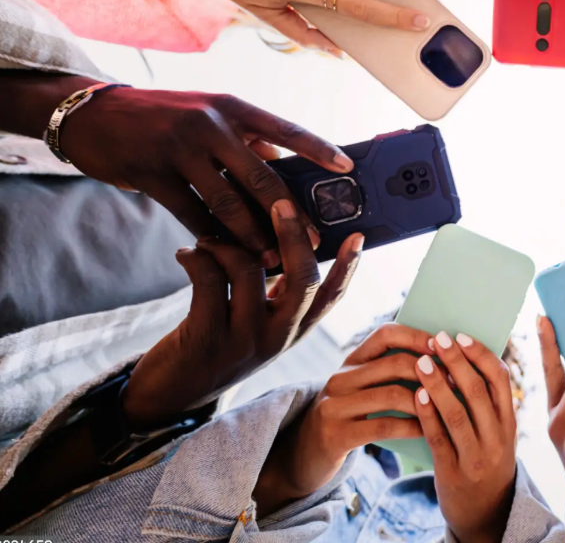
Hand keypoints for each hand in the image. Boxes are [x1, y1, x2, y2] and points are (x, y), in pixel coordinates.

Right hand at [62, 84, 348, 265]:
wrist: (92, 113)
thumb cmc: (162, 116)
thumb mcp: (207, 114)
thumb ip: (244, 140)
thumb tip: (284, 167)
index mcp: (231, 107)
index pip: (285, 128)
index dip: (318, 148)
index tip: (347, 167)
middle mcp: (209, 124)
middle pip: (260, 177)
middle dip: (289, 214)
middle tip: (310, 241)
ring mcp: (179, 149)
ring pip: (227, 203)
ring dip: (252, 237)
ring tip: (270, 260)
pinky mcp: (151, 174)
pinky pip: (190, 214)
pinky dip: (210, 237)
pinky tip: (224, 253)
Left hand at [123, 200, 362, 429]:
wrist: (167, 398)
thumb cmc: (211, 351)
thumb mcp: (255, 329)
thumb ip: (276, 298)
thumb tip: (290, 248)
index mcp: (291, 332)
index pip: (331, 297)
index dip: (348, 266)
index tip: (358, 235)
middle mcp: (276, 338)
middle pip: (302, 278)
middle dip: (292, 235)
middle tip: (280, 204)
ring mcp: (243, 340)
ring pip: (248, 269)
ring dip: (223, 243)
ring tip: (206, 241)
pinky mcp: (207, 339)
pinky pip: (209, 279)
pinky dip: (196, 257)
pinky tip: (186, 255)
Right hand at [254, 323, 433, 512]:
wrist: (304, 456)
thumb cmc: (348, 419)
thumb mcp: (361, 390)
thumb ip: (389, 374)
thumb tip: (441, 359)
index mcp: (350, 362)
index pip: (385, 334)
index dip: (416, 336)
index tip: (443, 344)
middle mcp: (340, 378)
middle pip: (393, 363)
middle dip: (430, 370)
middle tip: (457, 380)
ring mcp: (335, 406)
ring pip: (390, 394)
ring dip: (425, 400)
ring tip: (449, 406)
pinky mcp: (336, 434)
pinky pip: (383, 426)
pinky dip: (411, 426)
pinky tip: (429, 430)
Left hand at [414, 331, 517, 542]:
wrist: (486, 513)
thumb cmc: (486, 460)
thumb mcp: (497, 432)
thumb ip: (486, 402)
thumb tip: (459, 356)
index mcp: (510, 421)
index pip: (500, 379)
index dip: (480, 354)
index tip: (460, 336)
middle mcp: (498, 438)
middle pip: (477, 391)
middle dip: (456, 361)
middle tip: (437, 338)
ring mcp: (477, 457)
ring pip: (457, 413)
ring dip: (437, 384)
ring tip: (420, 361)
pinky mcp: (454, 473)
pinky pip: (439, 438)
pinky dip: (427, 414)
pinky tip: (416, 395)